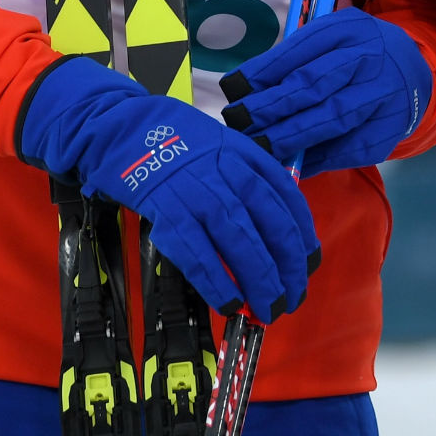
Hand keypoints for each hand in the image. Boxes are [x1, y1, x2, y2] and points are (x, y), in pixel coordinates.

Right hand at [18, 56, 317, 322]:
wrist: (127, 129)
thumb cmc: (181, 144)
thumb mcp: (227, 147)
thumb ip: (251, 181)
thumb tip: (273, 231)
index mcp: (250, 158)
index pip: (289, 202)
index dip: (302, 239)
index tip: (308, 266)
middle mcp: (231, 175)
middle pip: (271, 227)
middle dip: (286, 269)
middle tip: (292, 299)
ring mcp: (200, 194)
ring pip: (240, 242)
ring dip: (259, 280)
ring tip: (268, 308)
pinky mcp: (169, 213)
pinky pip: (198, 253)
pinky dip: (216, 281)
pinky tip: (230, 302)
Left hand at [220, 7, 430, 174]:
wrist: (414, 72)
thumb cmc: (356, 54)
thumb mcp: (331, 39)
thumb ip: (294, 58)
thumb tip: (244, 89)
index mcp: (351, 29)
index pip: (303, 49)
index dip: (266, 70)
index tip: (234, 90)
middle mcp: (371, 57)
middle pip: (316, 83)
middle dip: (273, 106)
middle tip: (239, 122)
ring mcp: (385, 93)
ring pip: (333, 117)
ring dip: (291, 135)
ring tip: (258, 146)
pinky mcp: (390, 127)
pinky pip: (350, 147)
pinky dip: (317, 157)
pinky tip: (291, 163)